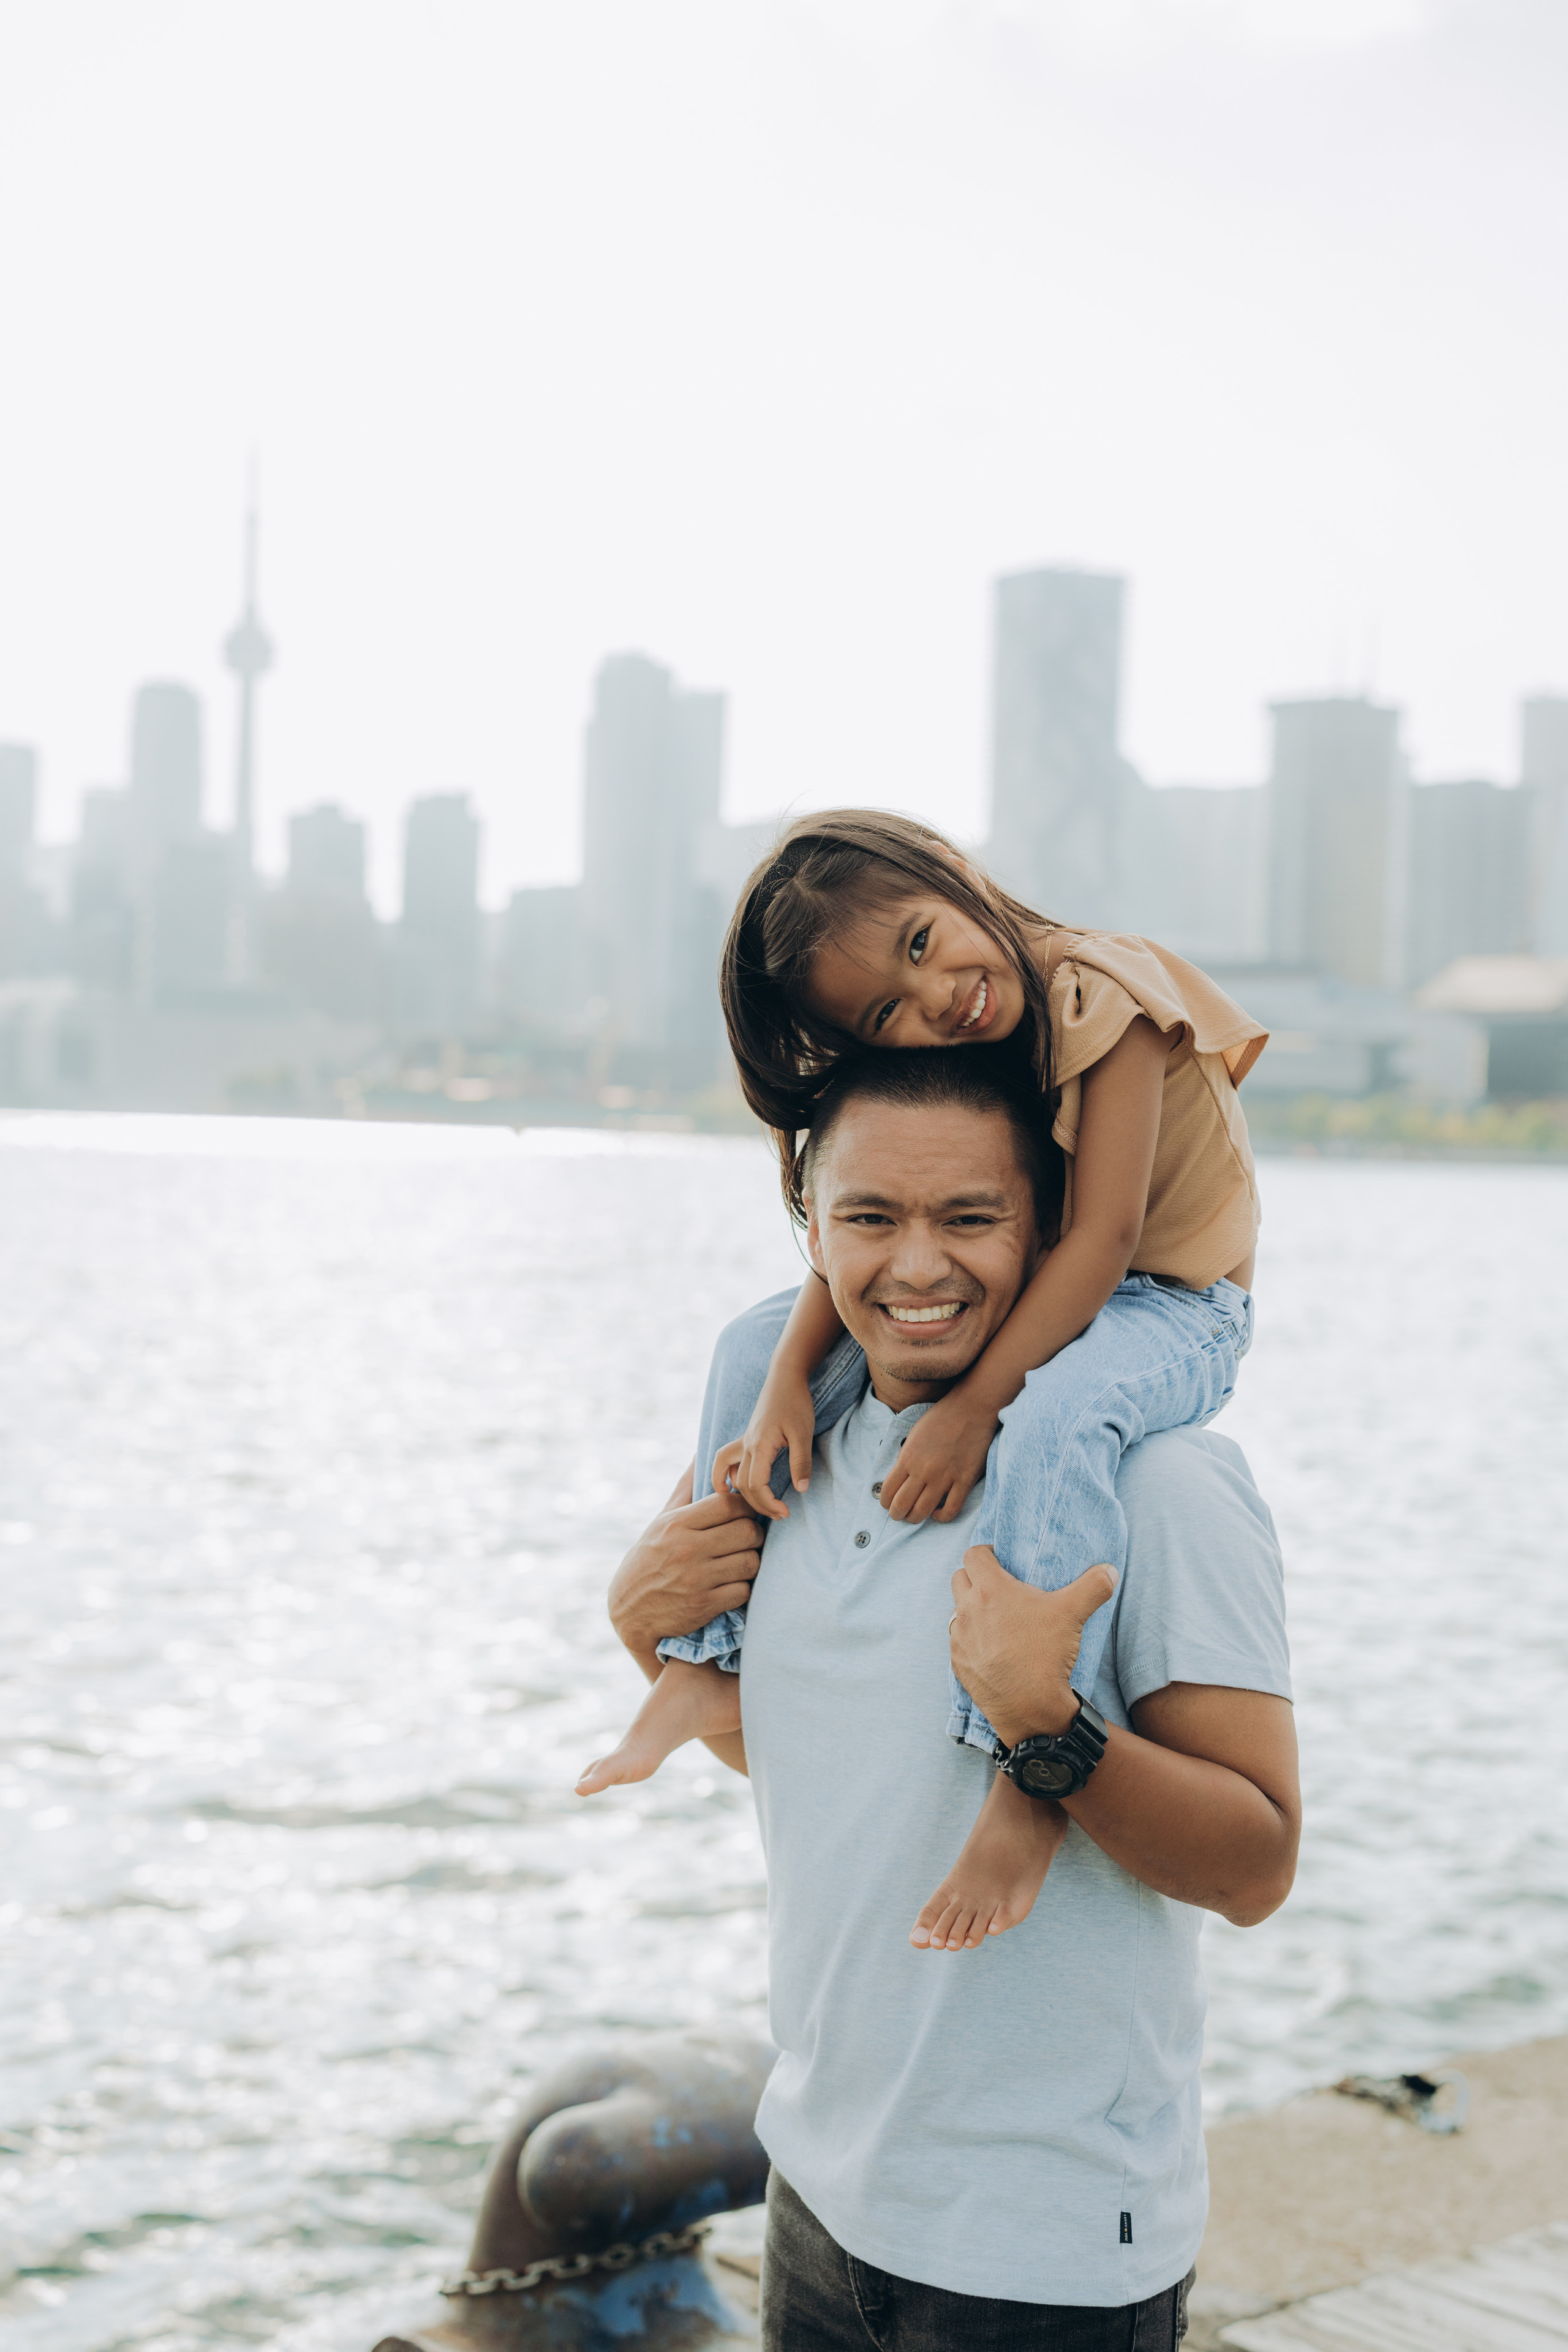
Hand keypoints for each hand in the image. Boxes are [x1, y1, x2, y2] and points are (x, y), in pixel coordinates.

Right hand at [607, 1467, 764, 1662]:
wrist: (629, 1611)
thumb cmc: (649, 1559)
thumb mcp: (661, 1521)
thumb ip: (686, 1488)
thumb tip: (701, 1453)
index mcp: (677, 1524)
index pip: (728, 1504)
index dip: (745, 1505)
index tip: (745, 1512)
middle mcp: (687, 1549)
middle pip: (747, 1531)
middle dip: (754, 1534)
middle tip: (747, 1538)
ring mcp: (696, 1579)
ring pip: (750, 1561)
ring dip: (750, 1562)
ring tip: (741, 1560)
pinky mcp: (704, 1605)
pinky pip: (743, 1591)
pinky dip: (742, 1588)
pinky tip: (731, 1584)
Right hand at [713, 1362, 816, 1522]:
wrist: (785, 1378)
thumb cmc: (795, 1403)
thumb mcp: (803, 1434)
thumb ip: (801, 1462)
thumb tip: (801, 1490)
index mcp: (759, 1445)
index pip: (755, 1484)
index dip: (768, 1503)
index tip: (785, 1512)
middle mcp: (746, 1444)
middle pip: (743, 1484)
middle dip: (759, 1504)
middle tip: (780, 1515)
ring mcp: (743, 1441)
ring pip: (729, 1472)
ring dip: (739, 1493)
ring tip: (750, 1508)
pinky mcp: (746, 1438)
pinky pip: (725, 1459)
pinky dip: (724, 1474)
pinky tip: (731, 1485)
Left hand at [877, 1386, 999, 1522]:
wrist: (971, 1408)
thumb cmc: (941, 1418)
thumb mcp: (914, 1434)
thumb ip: (906, 1457)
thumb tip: (900, 1478)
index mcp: (907, 1457)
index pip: (887, 1491)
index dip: (885, 1502)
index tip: (888, 1504)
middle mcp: (923, 1470)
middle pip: (902, 1505)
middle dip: (897, 1515)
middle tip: (900, 1514)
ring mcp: (944, 1477)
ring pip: (923, 1512)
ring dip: (915, 1518)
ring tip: (916, 1516)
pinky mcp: (964, 1480)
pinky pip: (951, 1509)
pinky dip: (942, 1517)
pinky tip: (938, 1513)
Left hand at [948, 1548, 1116, 1747]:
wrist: (1030, 1706)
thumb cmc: (1047, 1655)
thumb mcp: (1073, 1614)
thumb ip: (1094, 1586)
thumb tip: (1110, 1570)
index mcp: (990, 1589)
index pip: (973, 1555)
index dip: (986, 1553)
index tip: (999, 1560)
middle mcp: (967, 1610)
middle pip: (959, 1578)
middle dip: (975, 1578)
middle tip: (998, 1588)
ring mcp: (959, 1638)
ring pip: (957, 1611)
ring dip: (971, 1609)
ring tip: (995, 1618)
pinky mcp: (958, 1662)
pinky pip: (958, 1641)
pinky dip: (970, 1639)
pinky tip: (991, 1647)